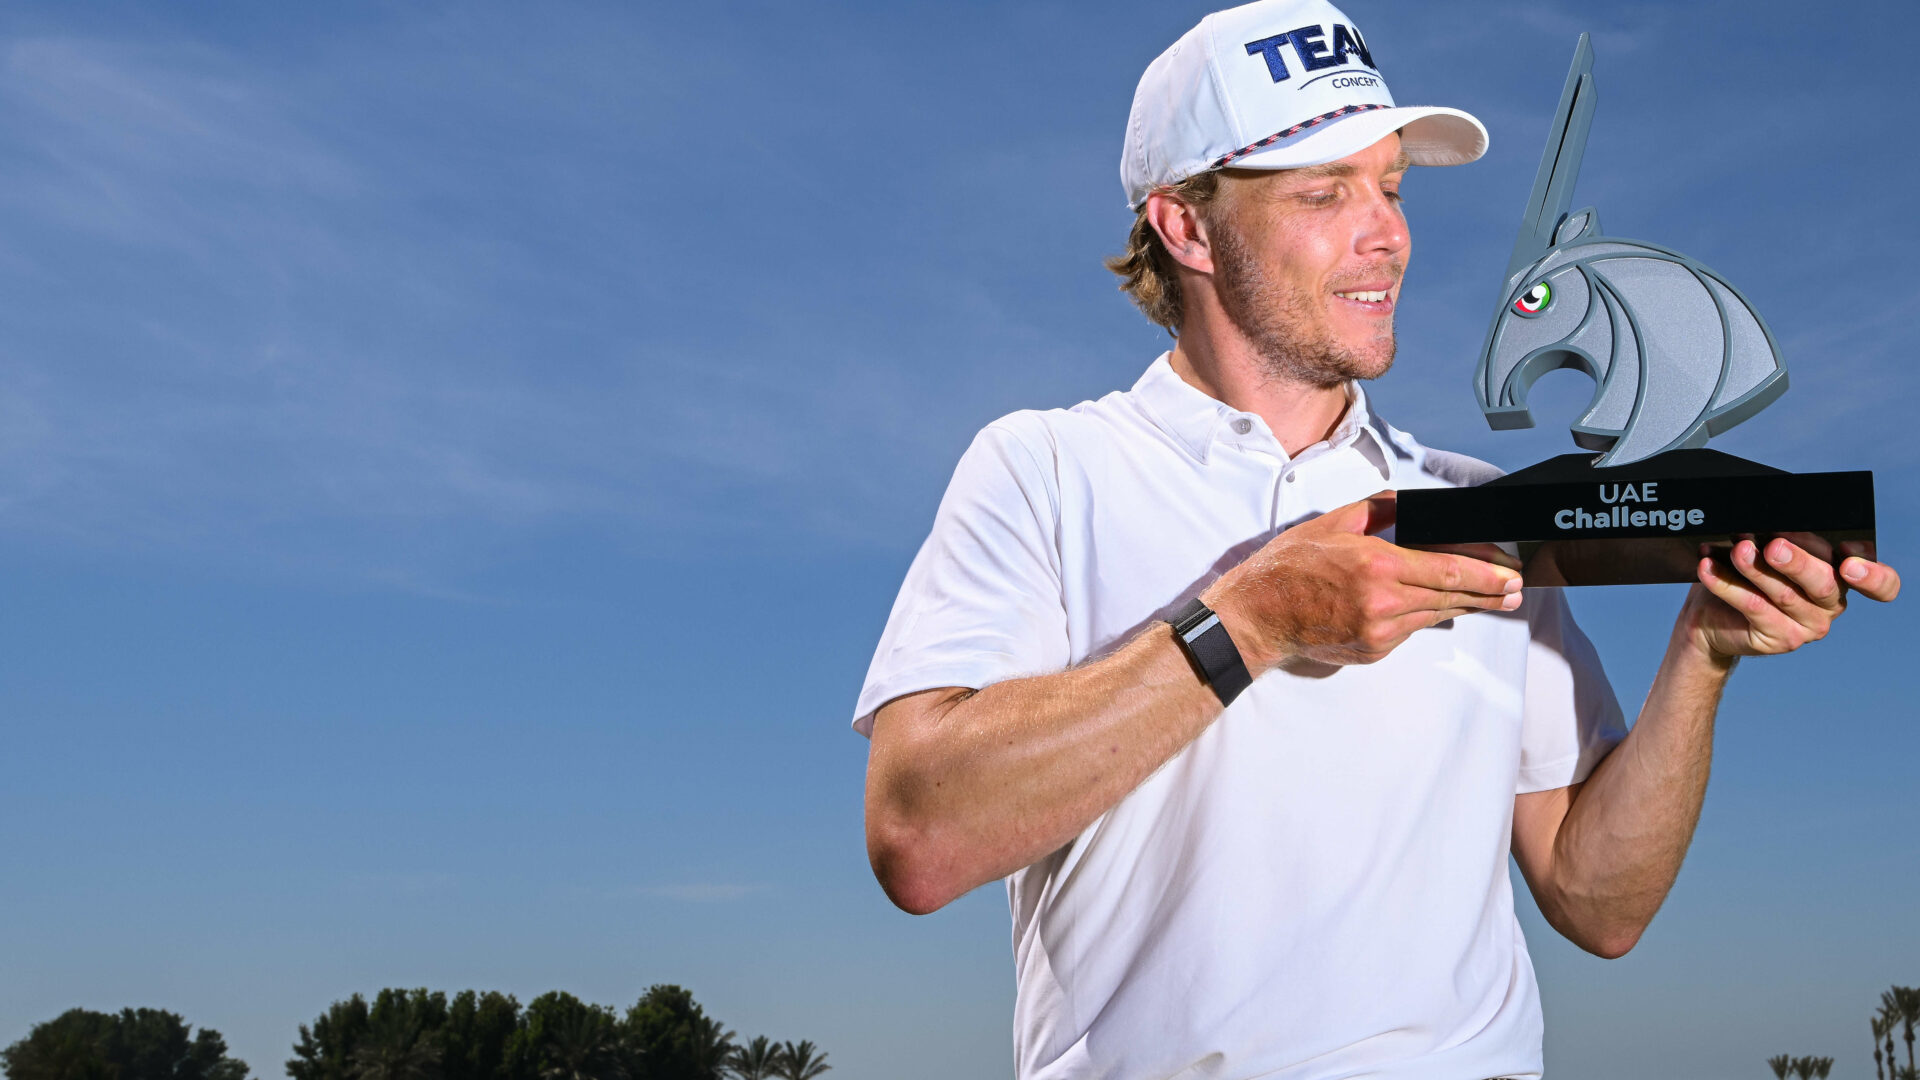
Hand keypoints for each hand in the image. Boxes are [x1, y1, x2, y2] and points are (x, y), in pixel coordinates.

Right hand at [1201, 491, 1524, 670]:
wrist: (1257, 616)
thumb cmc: (1288, 567)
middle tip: (1516, 591)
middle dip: (1488, 594)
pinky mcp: (1373, 650)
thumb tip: (1412, 504)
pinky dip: (1423, 616)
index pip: (1448, 570)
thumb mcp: (1332, 523)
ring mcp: (1379, 632)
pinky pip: (1410, 630)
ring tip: (1489, 599)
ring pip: (1434, 616)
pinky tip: (1434, 608)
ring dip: (1462, 606)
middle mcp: (1383, 602)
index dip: (1486, 573)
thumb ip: (1379, 509)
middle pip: (1451, 598)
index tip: (1511, 574)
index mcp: (1376, 564)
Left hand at [1686, 534, 1900, 660]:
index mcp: (1842, 577)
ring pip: (1785, 595)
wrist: (1711, 617)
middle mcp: (1832, 604)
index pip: (1881, 583)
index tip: (1850, 563)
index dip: (1873, 576)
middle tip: (1774, 545)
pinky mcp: (1781, 640)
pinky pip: (1753, 607)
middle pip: (1825, 583)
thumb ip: (1781, 538)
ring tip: (1737, 550)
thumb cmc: (1744, 574)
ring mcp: (1809, 626)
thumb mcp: (1766, 550)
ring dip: (1756, 568)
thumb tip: (1770, 523)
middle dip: (1798, 562)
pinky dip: (1728, 584)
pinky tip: (1709, 568)